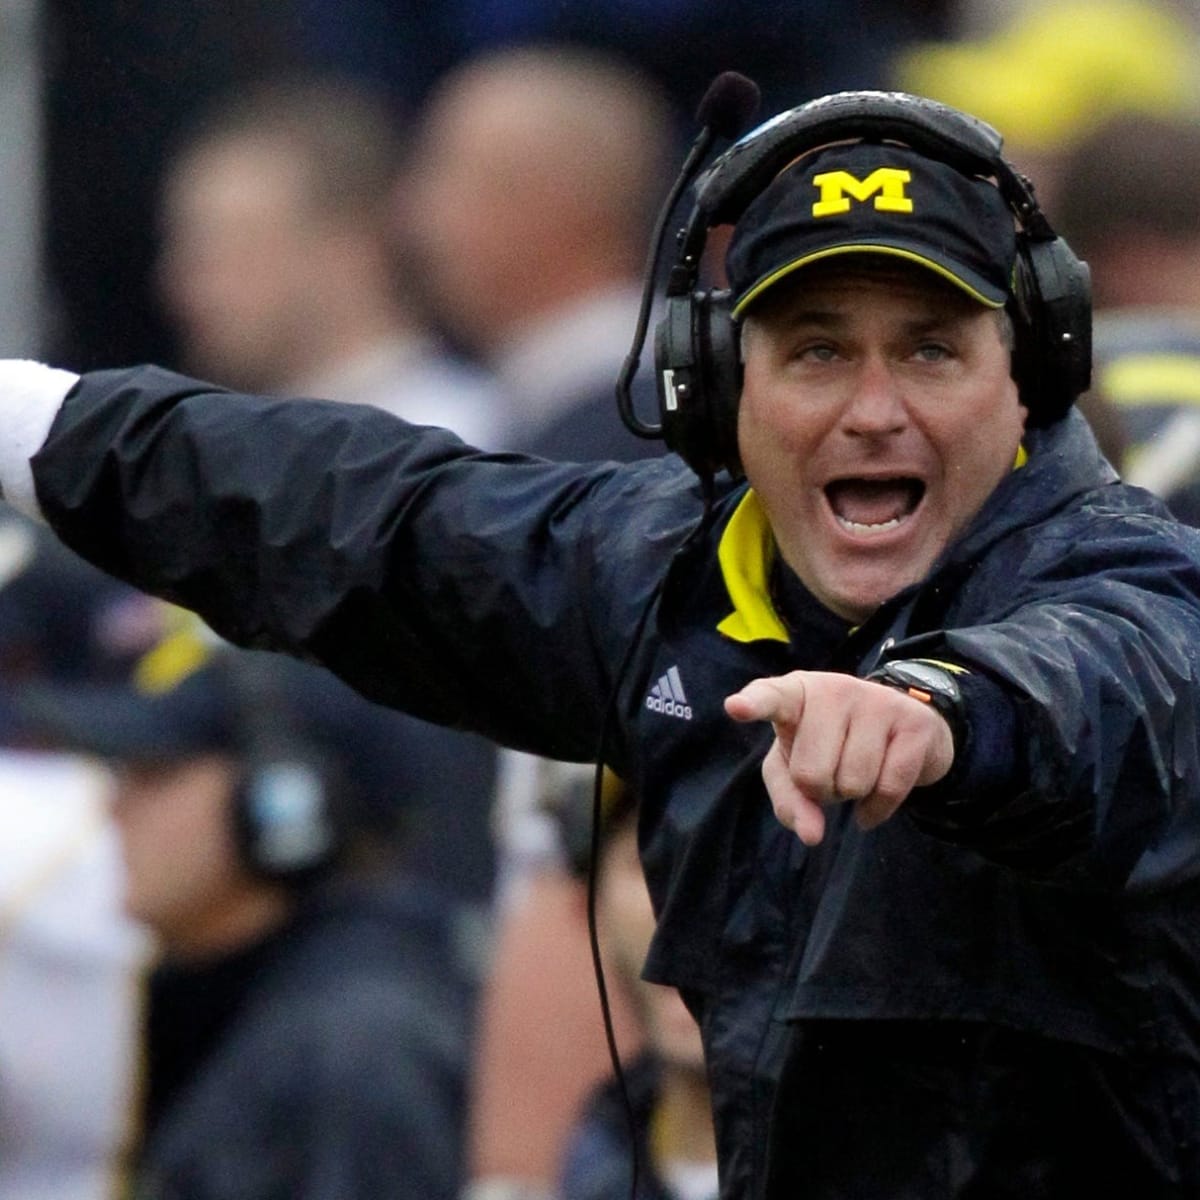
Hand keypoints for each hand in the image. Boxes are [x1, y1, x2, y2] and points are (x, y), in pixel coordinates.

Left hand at [724, 670, 954, 845]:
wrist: (903, 728)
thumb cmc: (833, 746)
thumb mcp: (796, 768)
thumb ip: (790, 799)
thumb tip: (812, 835)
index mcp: (795, 693)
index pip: (770, 698)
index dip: (753, 704)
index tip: (735, 707)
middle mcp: (834, 689)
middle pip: (811, 774)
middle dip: (823, 789)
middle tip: (834, 767)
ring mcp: (876, 701)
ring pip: (853, 783)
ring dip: (853, 794)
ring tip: (857, 769)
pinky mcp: (913, 722)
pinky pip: (889, 788)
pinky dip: (879, 808)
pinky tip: (876, 796)